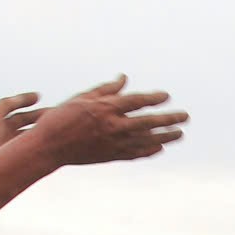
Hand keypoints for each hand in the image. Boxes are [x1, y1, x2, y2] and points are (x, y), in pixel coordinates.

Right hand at [33, 76, 187, 166]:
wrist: (48, 147)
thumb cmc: (62, 118)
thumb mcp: (82, 97)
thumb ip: (106, 89)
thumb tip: (124, 78)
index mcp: (105, 109)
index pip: (136, 102)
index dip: (153, 98)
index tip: (166, 96)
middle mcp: (113, 127)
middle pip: (148, 122)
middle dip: (169, 119)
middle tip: (185, 117)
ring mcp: (113, 144)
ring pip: (146, 141)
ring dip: (165, 137)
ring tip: (180, 134)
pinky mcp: (110, 157)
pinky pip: (135, 154)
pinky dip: (149, 151)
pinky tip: (159, 148)